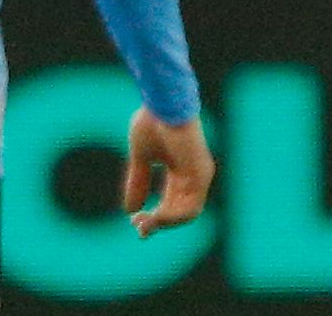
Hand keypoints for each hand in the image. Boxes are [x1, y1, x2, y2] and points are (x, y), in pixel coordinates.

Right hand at [122, 106, 213, 238]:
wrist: (163, 103)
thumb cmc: (153, 121)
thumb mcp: (141, 158)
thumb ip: (137, 181)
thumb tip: (130, 210)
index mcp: (180, 170)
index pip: (171, 202)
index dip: (154, 216)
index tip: (134, 221)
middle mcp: (193, 175)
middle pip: (179, 211)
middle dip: (157, 222)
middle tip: (138, 228)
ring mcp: (200, 175)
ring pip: (187, 214)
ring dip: (164, 223)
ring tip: (144, 224)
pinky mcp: (201, 174)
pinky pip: (191, 208)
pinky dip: (172, 217)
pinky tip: (155, 217)